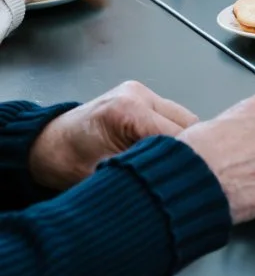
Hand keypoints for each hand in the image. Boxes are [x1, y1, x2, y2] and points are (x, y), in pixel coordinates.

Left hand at [27, 81, 199, 190]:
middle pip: (188, 125)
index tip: (192, 180)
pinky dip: (173, 135)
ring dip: (183, 143)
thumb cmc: (63, 162)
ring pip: (185, 120)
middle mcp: (138, 95)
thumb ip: (141, 173)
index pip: (178, 137)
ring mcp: (142, 93)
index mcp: (127, 111)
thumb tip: (173, 183)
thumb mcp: (104, 176)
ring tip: (170, 164)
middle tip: (184, 176)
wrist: (43, 146)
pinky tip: (164, 153)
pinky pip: (172, 117)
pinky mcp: (142, 97)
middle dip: (189, 151)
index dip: (188, 161)